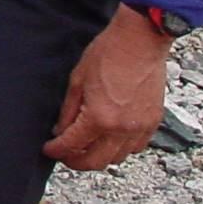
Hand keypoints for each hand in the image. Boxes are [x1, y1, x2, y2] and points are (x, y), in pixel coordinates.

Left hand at [42, 6, 170, 171]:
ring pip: (117, 159)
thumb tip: (60, 130)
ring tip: (86, 146)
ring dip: (100, 157)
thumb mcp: (77, 80)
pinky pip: (136, 148)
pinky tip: (110, 138)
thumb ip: (68, 111)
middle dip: (76, 161)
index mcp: (99, 118)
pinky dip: (121, 149)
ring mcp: (140, 128)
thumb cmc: (108, 53)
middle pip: (95, 162)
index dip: (56, 150)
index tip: (49, 149)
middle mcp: (122, 129)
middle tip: (65, 154)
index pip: (72, 145)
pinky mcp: (153, 122)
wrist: (140, 41)